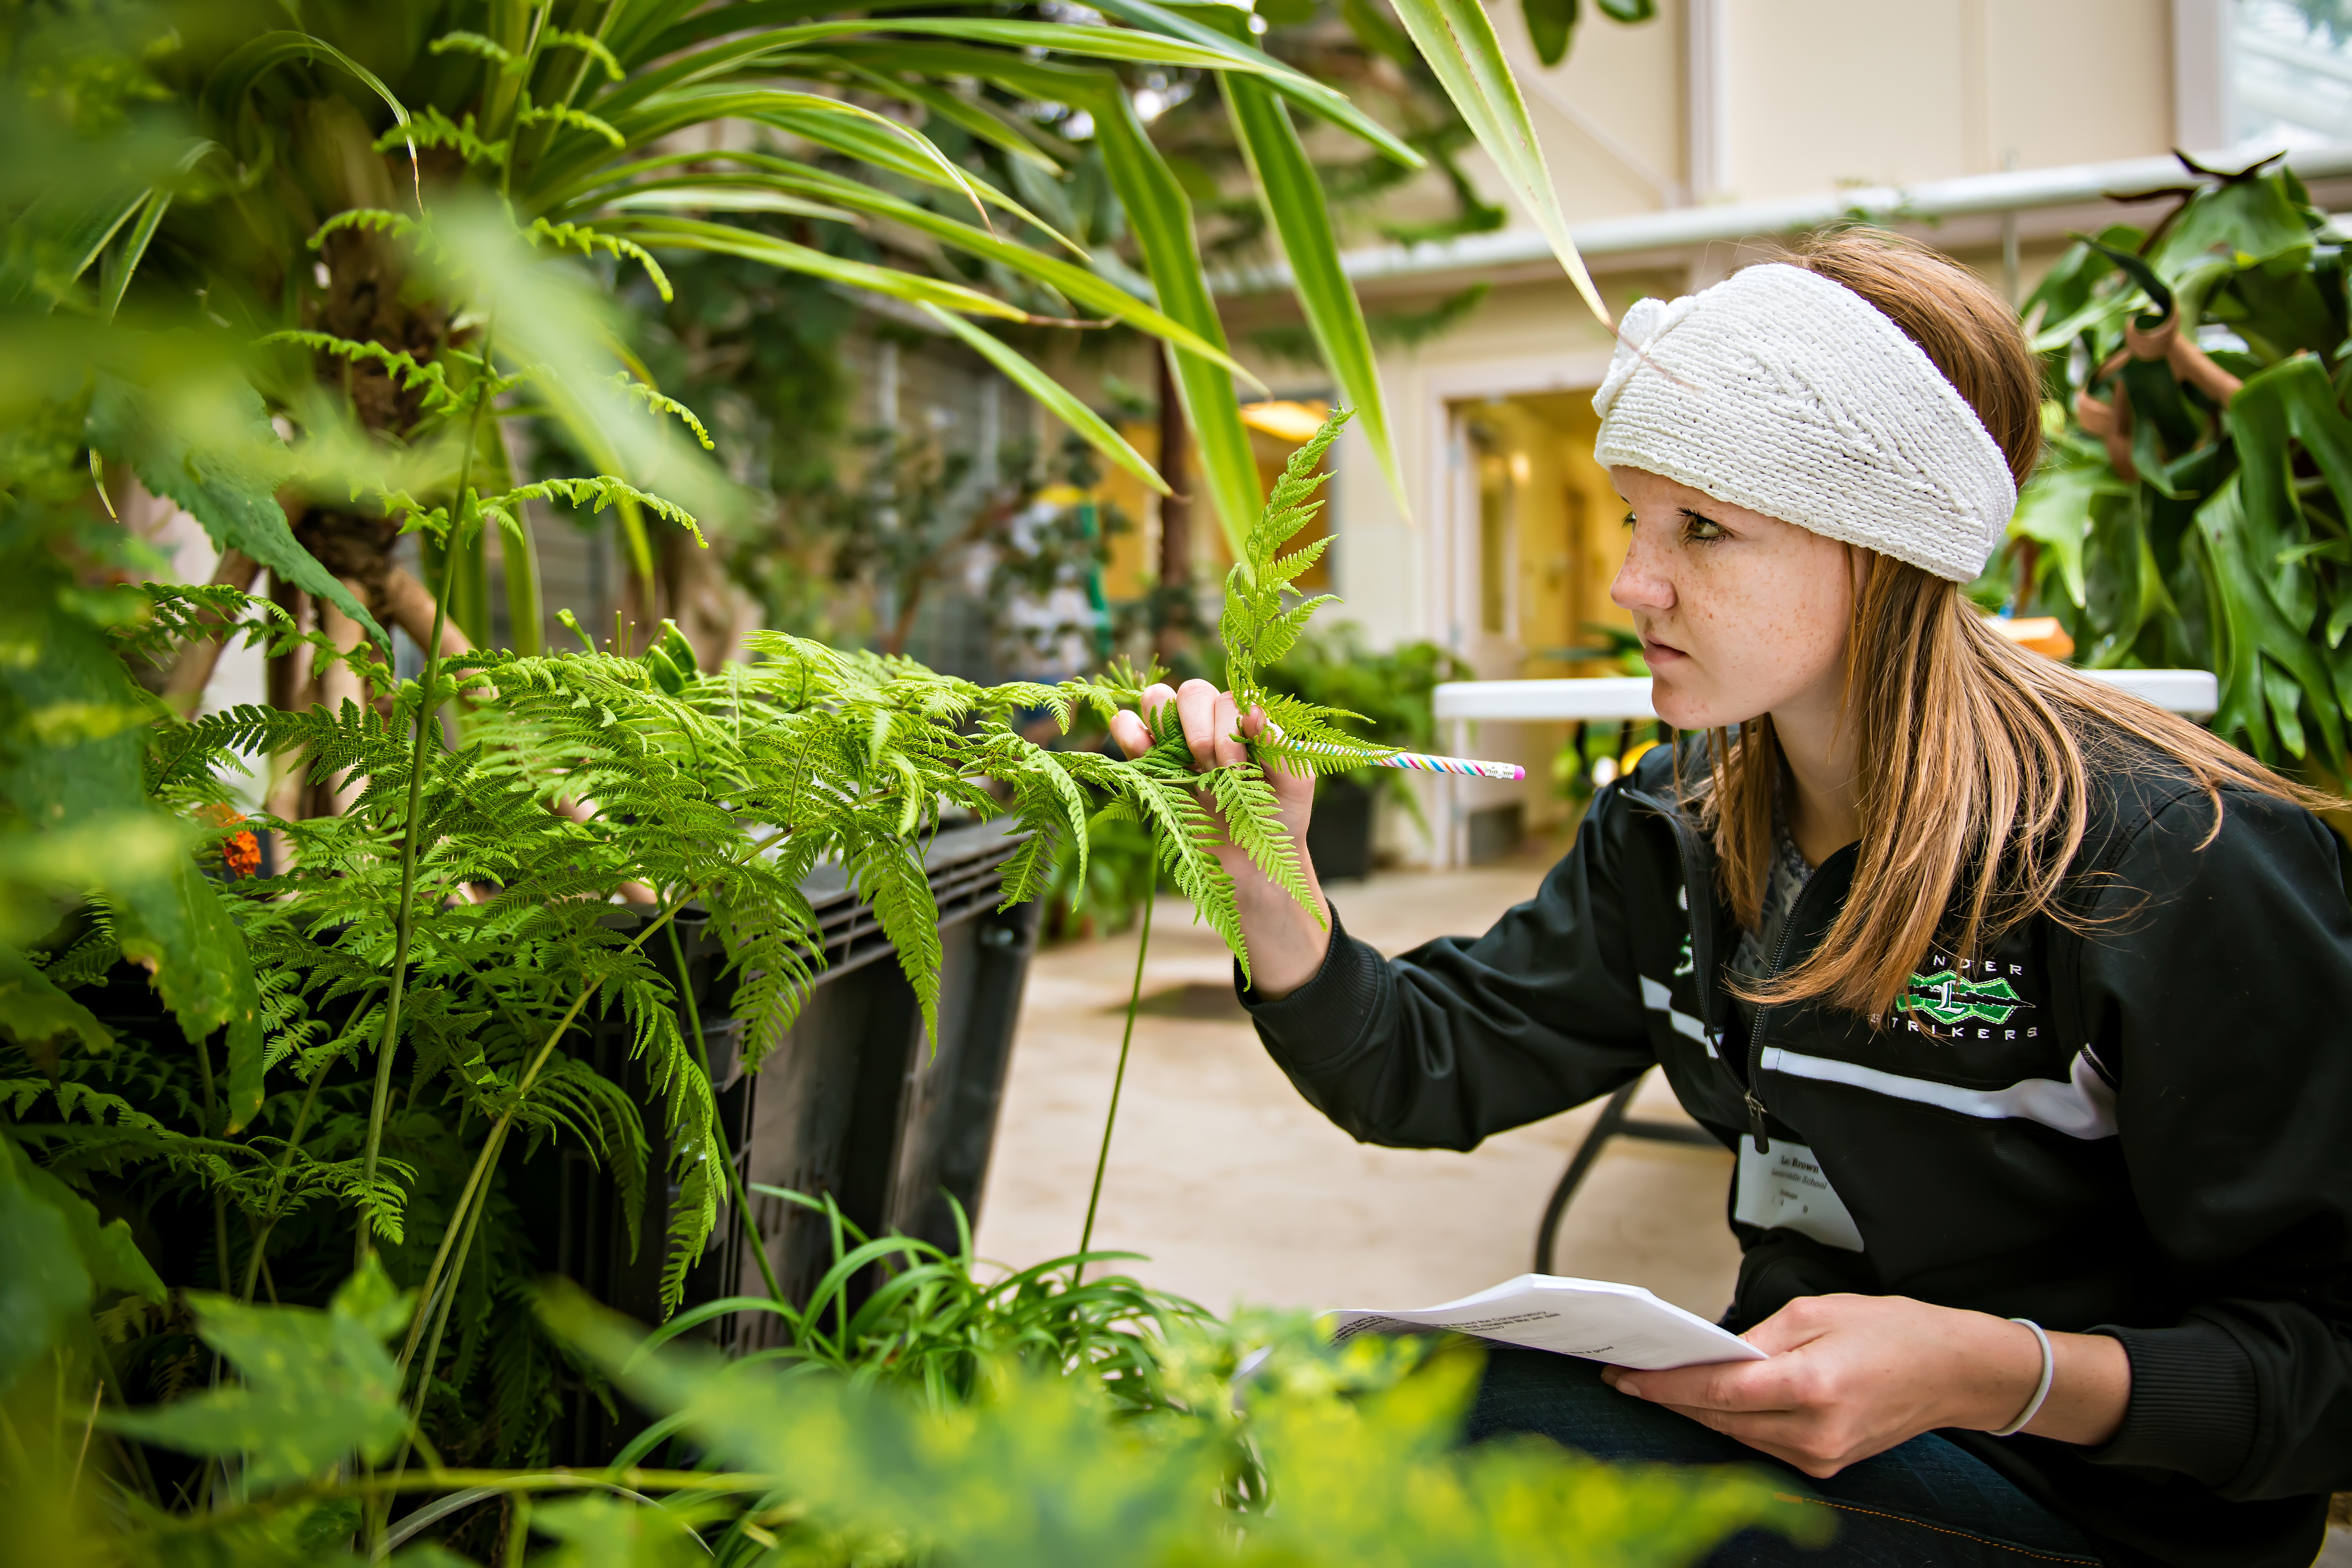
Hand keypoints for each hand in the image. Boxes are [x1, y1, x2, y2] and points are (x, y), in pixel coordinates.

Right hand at [1107, 678, 1330, 997]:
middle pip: (1191, 692)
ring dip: (1167, 727)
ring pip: (1156, 699)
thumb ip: (1282, 745)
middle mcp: (1208, 726)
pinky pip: (1126, 728)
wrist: (1250, 868)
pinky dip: (1128, 731)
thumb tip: (1253, 711)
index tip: (1239, 768)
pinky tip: (1145, 753)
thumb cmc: (1276, 820)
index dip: (1229, 727)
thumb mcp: (1295, 784)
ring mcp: (1175, 744)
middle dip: (1202, 731)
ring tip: (1187, 768)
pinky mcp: (1148, 767)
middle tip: (1214, 770)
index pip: (1227, 697)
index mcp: (1242, 723)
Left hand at [1599, 1294, 2130, 1476]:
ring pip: (1736, 1436)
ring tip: (1659, 1384)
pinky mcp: (1826, 1465)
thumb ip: (1756, 1339)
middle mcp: (1815, 1432)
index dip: (1664, 1387)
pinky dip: (1733, 1423)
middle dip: (1670, 1399)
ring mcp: (1821, 1457)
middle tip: (1628, 1376)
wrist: (1952, 1372)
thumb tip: (1707, 1357)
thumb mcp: (1816, 1312)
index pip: (1718, 1394)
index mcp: (1812, 1387)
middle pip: (1720, 1420)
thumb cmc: (1890, 1332)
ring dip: (1697, 1413)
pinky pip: (1761, 1444)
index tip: (1625, 1378)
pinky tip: (1710, 1402)